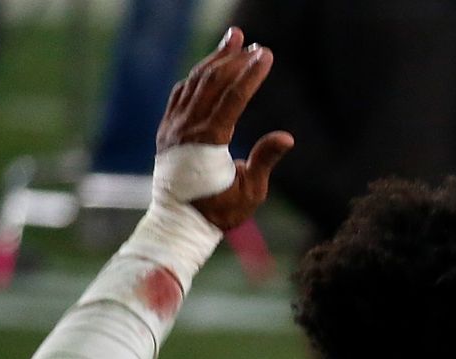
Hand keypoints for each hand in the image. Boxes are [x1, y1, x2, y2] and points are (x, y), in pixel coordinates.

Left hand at [155, 27, 292, 229]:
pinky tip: (210, 68)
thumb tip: (287, 137)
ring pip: (195, 82)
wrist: (179, 222)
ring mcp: (174, 126)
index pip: (233, 97)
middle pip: (212, 82)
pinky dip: (197, 76)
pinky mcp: (168, 129)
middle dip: (233, 58)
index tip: (266, 54)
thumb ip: (265, 160)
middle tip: (251, 41)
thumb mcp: (251, 191)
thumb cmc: (220, 210)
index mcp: (208, 140)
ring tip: (232, 40)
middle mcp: (187, 127)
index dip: (251, 74)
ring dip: (215, 59)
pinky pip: (182, 93)